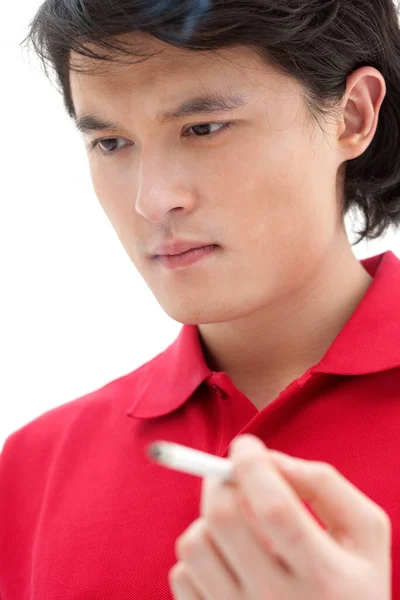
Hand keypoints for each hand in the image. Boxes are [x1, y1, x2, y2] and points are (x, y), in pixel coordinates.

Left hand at [169, 434, 391, 599]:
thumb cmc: (351, 582)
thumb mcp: (364, 532)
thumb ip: (324, 484)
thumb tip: (270, 460)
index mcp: (325, 577)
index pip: (275, 507)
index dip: (252, 465)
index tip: (246, 446)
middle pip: (223, 518)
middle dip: (222, 479)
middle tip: (232, 474)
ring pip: (194, 544)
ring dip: (209, 519)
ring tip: (236, 526)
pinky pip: (181, 575)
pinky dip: (200, 555)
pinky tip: (227, 559)